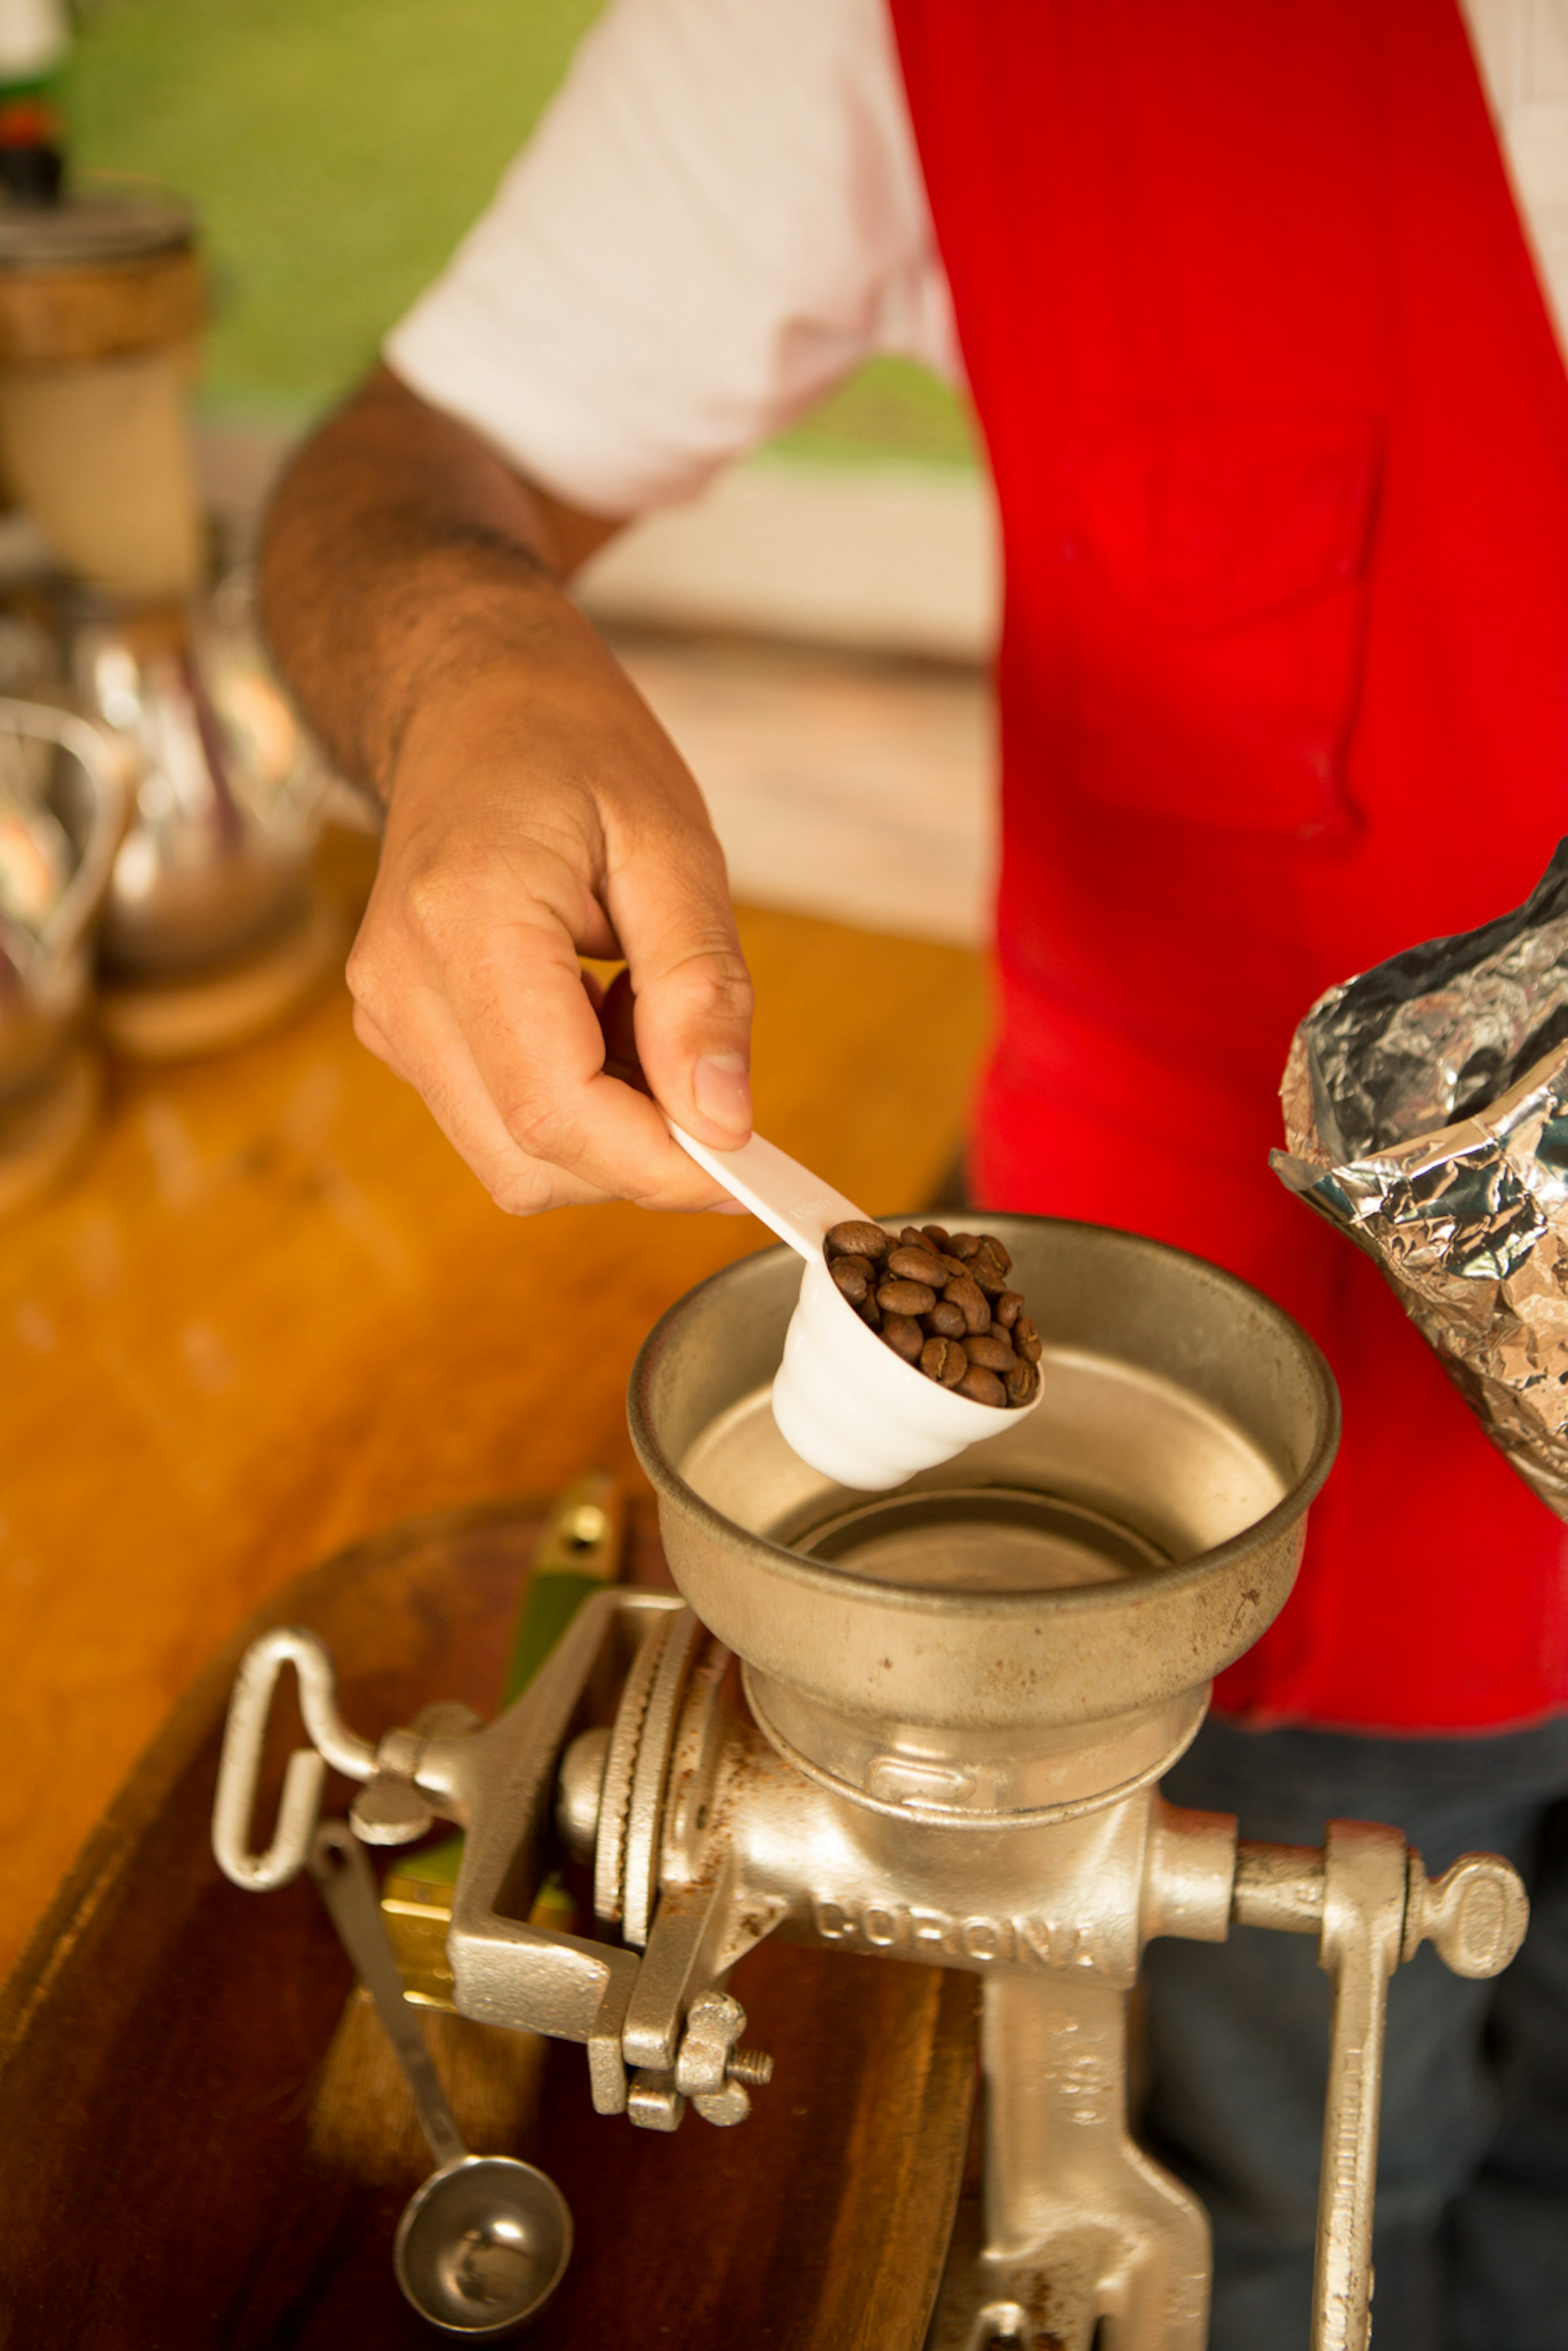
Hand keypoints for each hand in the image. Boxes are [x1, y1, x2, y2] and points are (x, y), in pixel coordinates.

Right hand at [345, 604, 753, 1214]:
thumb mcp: (671, 841)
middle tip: (706, 1065)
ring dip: (608, 1126)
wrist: (466, 696)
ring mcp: (387, 1016)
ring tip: (640, 1008)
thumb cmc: (571, 744)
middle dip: (639, 1155)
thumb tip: (726, 1119)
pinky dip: (574, 1100)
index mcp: (465, 923)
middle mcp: (400, 986)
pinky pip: (499, 1121)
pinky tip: (598, 1012)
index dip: (663, 1165)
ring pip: (515, 1157)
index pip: (558, 1112)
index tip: (752, 1161)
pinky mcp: (400, 1033)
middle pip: (530, 1159)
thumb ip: (700, 986)